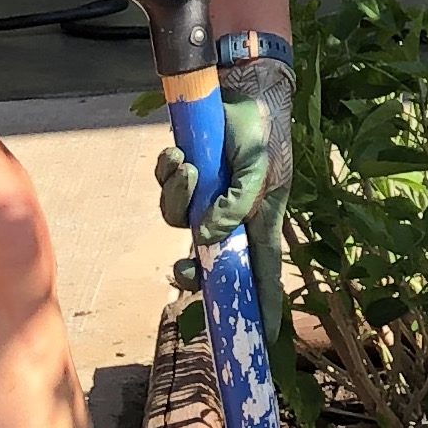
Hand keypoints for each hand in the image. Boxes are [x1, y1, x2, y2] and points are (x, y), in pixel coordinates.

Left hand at [157, 37, 291, 339]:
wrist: (242, 90)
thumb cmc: (262, 131)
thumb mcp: (259, 166)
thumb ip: (237, 204)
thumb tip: (205, 239)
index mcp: (257, 221)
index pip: (262, 272)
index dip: (263, 305)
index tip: (262, 338)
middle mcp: (227, 216)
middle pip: (204, 260)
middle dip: (188, 272)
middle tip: (178, 272)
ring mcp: (203, 197)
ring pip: (176, 220)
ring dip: (177, 197)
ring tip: (189, 167)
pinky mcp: (185, 176)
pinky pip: (164, 187)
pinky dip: (167, 172)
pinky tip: (179, 154)